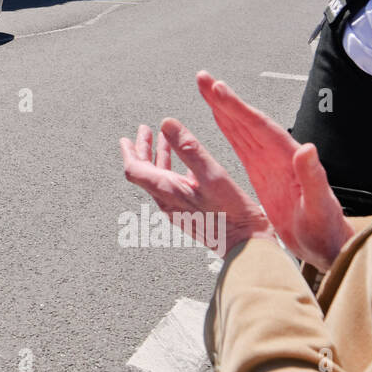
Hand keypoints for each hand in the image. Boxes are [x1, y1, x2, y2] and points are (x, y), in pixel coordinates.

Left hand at [119, 119, 275, 258]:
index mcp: (167, 192)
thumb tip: (166, 123)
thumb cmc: (231, 214)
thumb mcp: (212, 175)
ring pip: (161, 178)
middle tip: (144, 130)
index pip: (135, 170)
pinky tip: (186, 162)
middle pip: (146, 172)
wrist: (246, 247)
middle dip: (144, 149)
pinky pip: (176, 186)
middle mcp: (168, 201)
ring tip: (163, 139)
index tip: (126, 138)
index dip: (130, 152)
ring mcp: (179, 208)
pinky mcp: (191, 212)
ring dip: (160, 156)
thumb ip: (189, 148)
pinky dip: (175, 168)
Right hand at [196, 72, 353, 271]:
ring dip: (223, 109)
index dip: (238, 107)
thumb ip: (314, 177)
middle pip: (247, 121)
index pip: (260, 127)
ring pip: (242, 129)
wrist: (328, 246)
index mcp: (289, 159)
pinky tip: (218, 118)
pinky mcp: (263, 172)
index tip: (218, 89)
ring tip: (205, 89)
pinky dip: (228, 128)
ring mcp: (270, 162)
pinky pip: (241, 145)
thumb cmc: (326, 230)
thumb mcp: (320, 207)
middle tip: (203, 79)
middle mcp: (279, 155)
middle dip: (224, 99)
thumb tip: (308, 148)